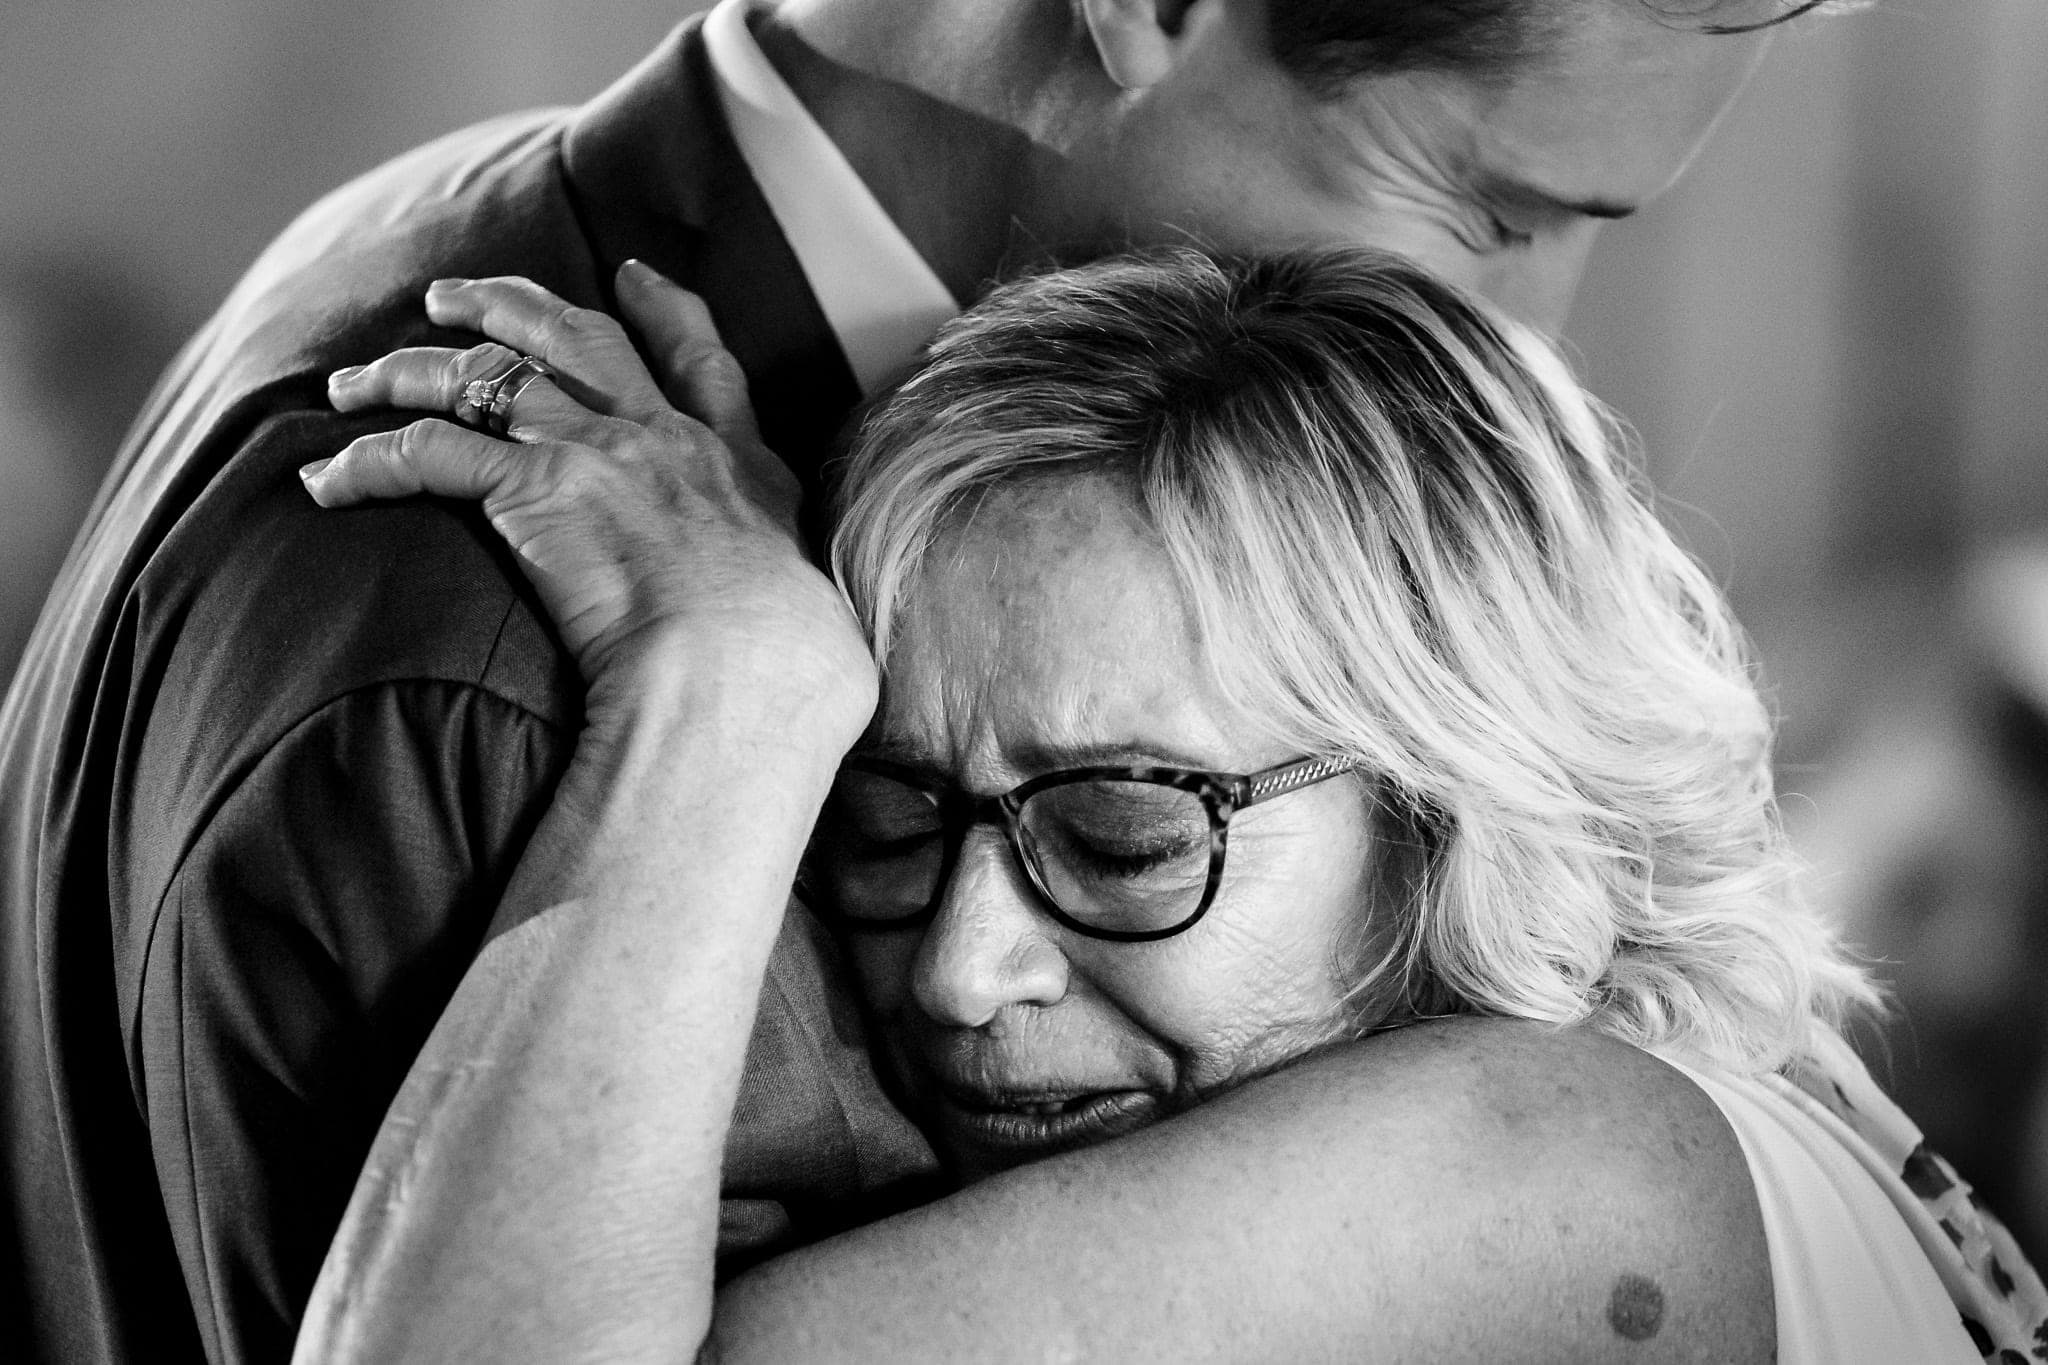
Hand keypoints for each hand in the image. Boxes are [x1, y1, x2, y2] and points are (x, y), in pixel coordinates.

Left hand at [307, 263, 875, 742]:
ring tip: (355, 378)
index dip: (663, 310)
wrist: (748, 673)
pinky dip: (367, 461)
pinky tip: (326, 479)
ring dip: (408, 371)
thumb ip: (807, 619)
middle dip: (508, 304)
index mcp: (739, 464)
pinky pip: (427, 454)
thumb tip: (825, 668)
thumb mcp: (822, 626)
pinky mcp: (533, 490)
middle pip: (576, 336)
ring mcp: (598, 453)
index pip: (700, 363)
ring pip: (484, 379)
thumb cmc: (795, 675)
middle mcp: (665, 438)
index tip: (632, 276)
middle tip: (455, 295)